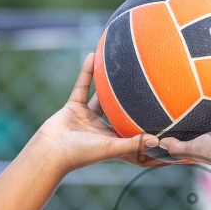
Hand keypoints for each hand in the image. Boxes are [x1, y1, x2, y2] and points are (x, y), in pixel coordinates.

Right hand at [30, 53, 159, 173]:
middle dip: (129, 100)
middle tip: (144, 83)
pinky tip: (94, 55)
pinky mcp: (73, 107)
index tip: (160, 111)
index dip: (144, 123)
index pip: (132, 130)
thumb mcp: (111, 148)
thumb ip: (134, 143)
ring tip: (120, 67)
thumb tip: (158, 142)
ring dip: (107, 83)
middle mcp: (101, 128)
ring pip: (100, 96)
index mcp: (112, 140)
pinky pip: (82, 86)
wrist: (50, 151)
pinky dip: (87, 72)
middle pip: (118, 110)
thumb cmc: (81, 154)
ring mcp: (87, 117)